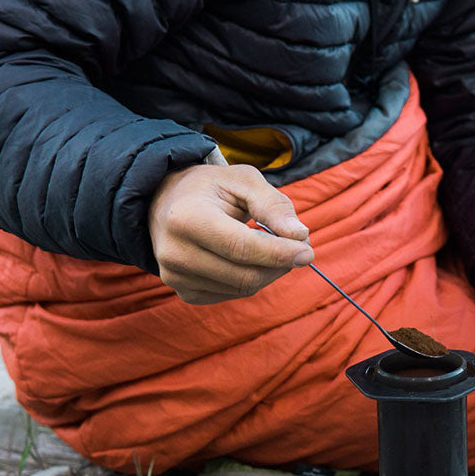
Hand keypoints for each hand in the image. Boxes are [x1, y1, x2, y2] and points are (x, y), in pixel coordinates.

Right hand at [148, 164, 313, 303]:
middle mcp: (175, 253)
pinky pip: (231, 294)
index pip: (241, 248)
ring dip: (268, 272)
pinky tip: (248, 259)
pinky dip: (250, 279)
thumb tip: (299, 235)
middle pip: (245, 275)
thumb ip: (273, 205)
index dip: (279, 253)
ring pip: (242, 289)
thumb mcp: (243, 181)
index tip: (308, 251)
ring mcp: (176, 277)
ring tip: (272, 248)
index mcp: (186, 219)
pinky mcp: (184, 292)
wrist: (166, 203)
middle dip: (279, 265)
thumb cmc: (211, 188)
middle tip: (297, 247)